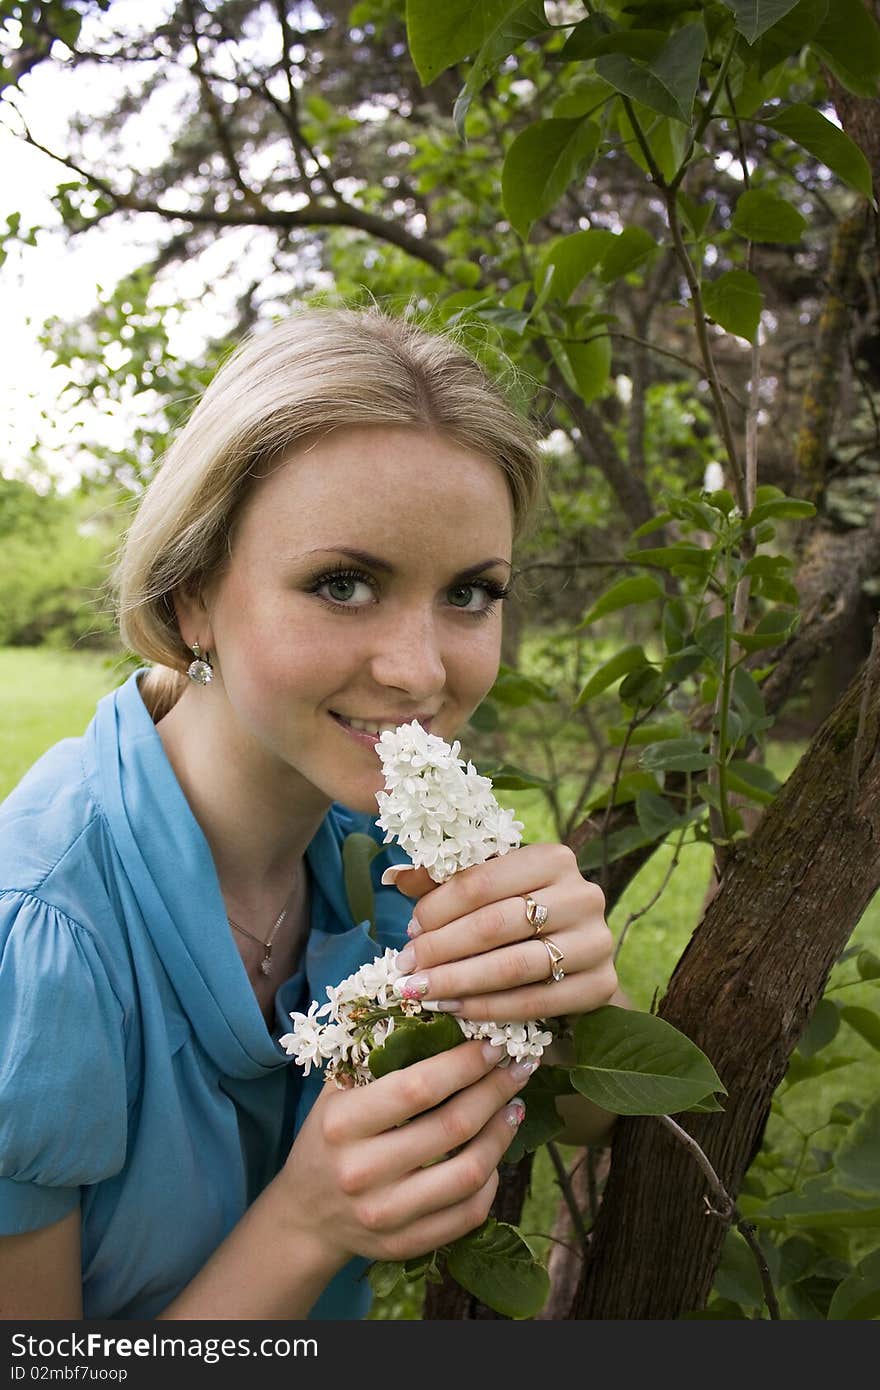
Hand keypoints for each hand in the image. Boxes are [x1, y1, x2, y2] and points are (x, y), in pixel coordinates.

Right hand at [279, 1039, 534, 1267]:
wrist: (306, 1217)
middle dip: (494, 1090)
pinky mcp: (405, 1244)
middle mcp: (362, 1171)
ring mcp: (385, 1213)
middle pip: (452, 1128)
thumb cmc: (328, 1139)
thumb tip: (440, 1017)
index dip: (464, 1064)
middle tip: (518, 1067)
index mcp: (343, 1123)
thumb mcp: (337, 1093)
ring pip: (468, 1173)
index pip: (417, 1087)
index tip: (493, 1044)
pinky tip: (496, 1155)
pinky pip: (468, 1214)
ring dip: (501, 1135)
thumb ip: (378, 1058)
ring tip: (514, 1107)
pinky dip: (491, 1181)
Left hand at [381, 843, 616, 1022]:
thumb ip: (443, 879)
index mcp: (553, 857)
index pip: (481, 882)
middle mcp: (582, 894)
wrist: (575, 952)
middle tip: (406, 970)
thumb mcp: (487, 886)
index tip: (409, 932)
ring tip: (423, 993)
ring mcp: (597, 941)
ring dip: (460, 982)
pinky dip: (491, 1008)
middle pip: (496, 925)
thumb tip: (395, 877)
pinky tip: (458, 1011)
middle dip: (442, 950)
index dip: (437, 909)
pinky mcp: (602, 984)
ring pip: (515, 966)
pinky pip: (537, 1001)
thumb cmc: (519, 911)